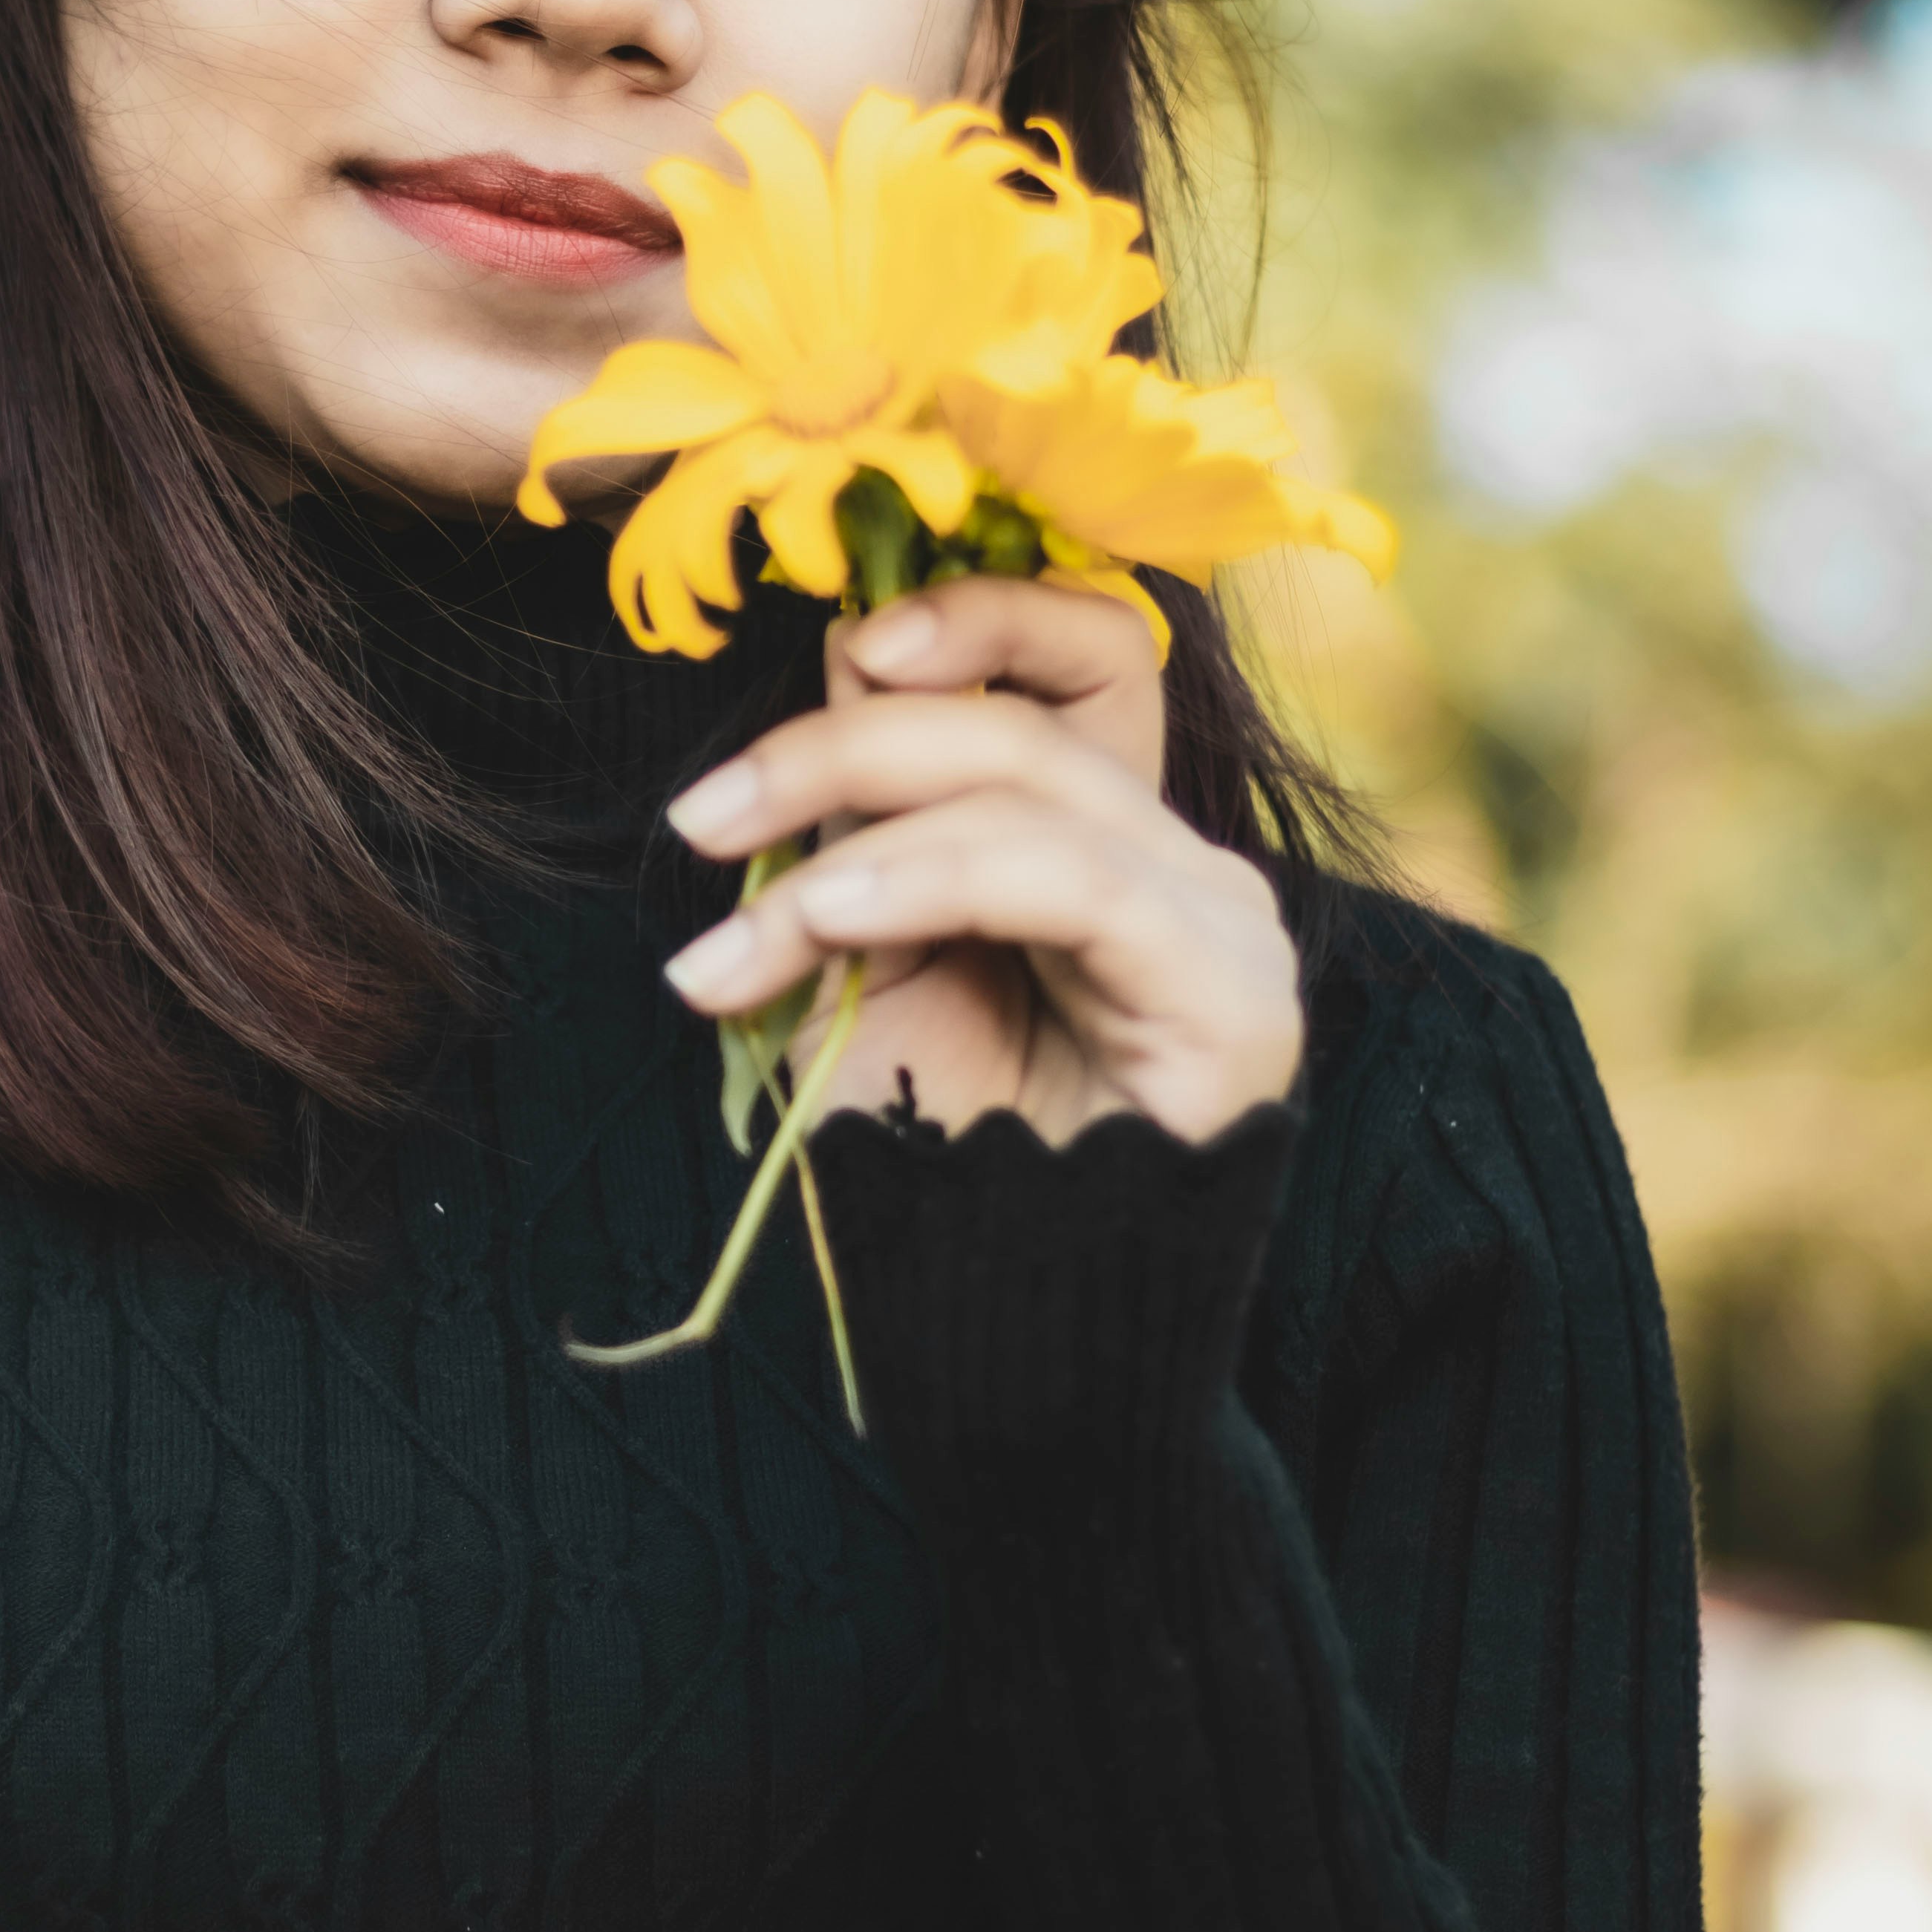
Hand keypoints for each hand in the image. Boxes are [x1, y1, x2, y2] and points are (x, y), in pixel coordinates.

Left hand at [657, 576, 1303, 1149]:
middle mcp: (1180, 858)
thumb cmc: (933, 1143)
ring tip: (738, 944)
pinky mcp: (1227, 992)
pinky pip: (1064, 880)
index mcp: (1105, 832)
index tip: (844, 646)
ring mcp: (1218, 920)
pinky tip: (830, 924)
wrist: (1002, 1315)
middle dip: (837, 746)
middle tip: (704, 817)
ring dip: (845, 850)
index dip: (978, 616)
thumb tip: (845, 660)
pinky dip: (925, 880)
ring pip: (1027, 788)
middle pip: (1024, 716)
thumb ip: (867, 815)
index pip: (1086, 653)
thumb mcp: (870, 946)